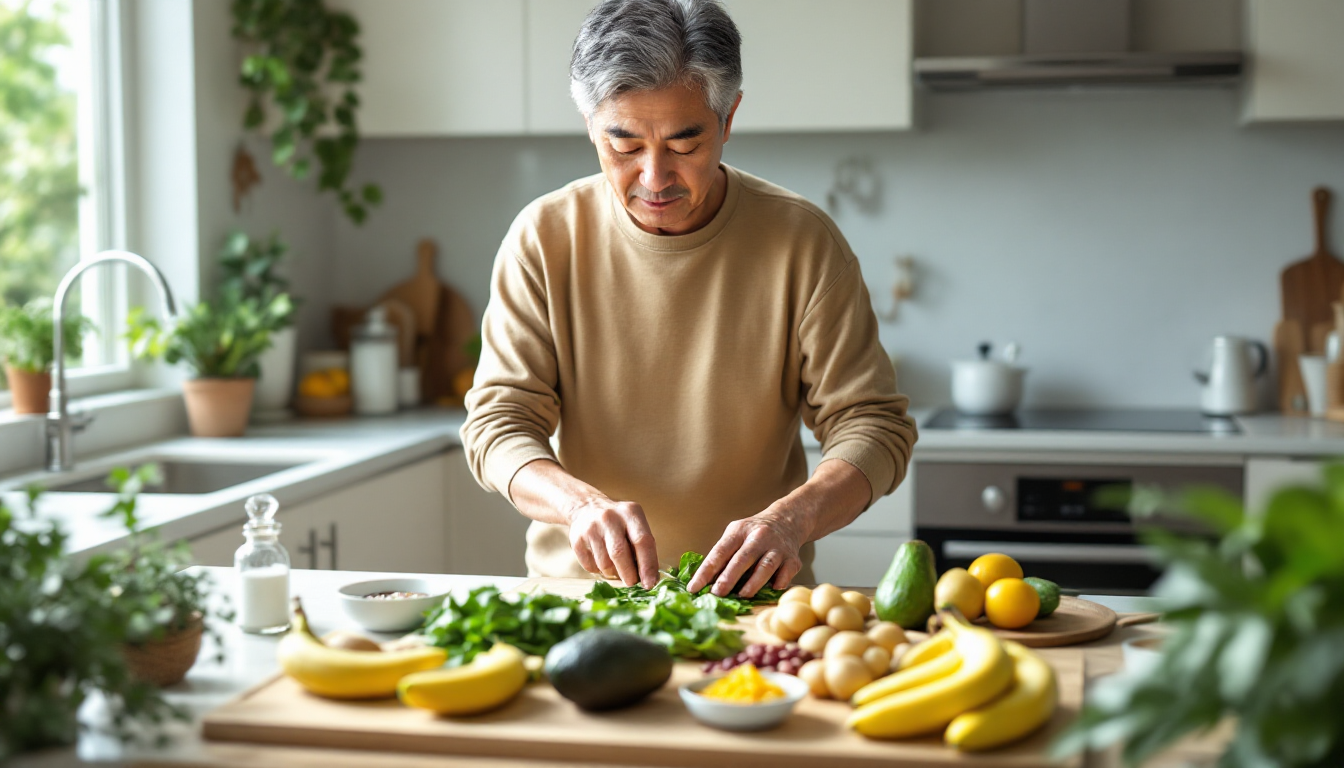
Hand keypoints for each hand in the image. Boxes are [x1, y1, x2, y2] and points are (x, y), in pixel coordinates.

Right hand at [565, 496, 659, 588]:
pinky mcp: (576, 538)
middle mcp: (609, 517)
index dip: (648, 565)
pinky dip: (599, 571)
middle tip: (632, 583)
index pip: (642, 541)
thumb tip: (650, 578)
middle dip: (628, 574)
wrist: (587, 507)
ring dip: (613, 573)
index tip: (650, 583)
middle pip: (620, 553)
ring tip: (616, 568)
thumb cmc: (619, 523)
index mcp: (630, 512)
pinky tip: (602, 562)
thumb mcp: (635, 525)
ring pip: (604, 563)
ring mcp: (591, 527)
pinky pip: (590, 566)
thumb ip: (643, 547)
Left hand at [685, 507, 809, 597]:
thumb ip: (722, 555)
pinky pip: (785, 574)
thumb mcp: (735, 534)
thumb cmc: (753, 533)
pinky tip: (770, 590)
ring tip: (742, 595)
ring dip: (753, 583)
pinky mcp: (792, 559)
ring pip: (766, 567)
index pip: (719, 552)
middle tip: (717, 593)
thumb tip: (704, 582)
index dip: (706, 571)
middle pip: (742, 559)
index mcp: (739, 531)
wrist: (787, 520)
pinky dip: (778, 584)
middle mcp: (759, 537)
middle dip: (728, 578)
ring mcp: (777, 548)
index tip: (694, 587)